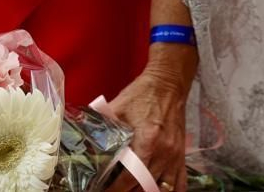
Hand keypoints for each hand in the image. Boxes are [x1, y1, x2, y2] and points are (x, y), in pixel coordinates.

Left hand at [104, 53, 193, 191]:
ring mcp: (175, 154)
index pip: (130, 177)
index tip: (101, 191)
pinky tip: (156, 191)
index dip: (113, 189)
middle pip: (144, 186)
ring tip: (132, 190)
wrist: (169, 82)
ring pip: (162, 188)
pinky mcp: (181, 153)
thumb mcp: (117, 108)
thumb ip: (101, 128)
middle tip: (111, 190)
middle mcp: (164, 151)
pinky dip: (169, 190)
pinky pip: (179, 182)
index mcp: (148, 140)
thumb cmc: (142, 94)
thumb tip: (81, 144)